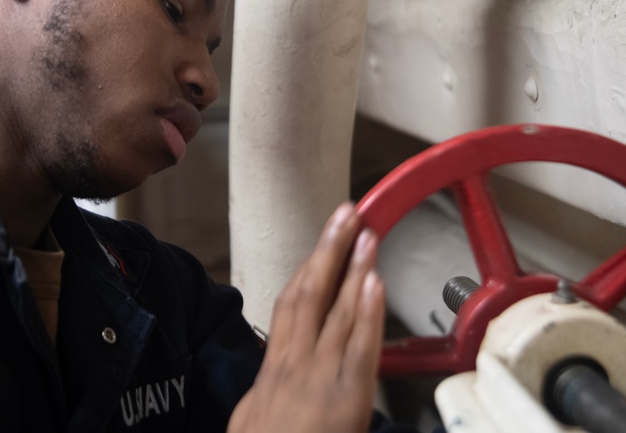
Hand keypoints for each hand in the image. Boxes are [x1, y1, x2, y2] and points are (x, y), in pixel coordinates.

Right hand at [228, 202, 384, 432]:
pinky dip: (367, 311)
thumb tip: (271, 370)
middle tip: (346, 213)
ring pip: (336, 310)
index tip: (323, 242)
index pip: (291, 305)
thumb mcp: (250, 421)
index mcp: (274, 369)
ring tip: (368, 233)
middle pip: (310, 293)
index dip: (309, 268)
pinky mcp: (347, 398)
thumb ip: (265, 391)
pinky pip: (360, 347)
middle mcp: (294, 364)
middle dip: (329, 249)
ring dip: (353, 268)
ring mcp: (319, 378)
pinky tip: (375, 282)